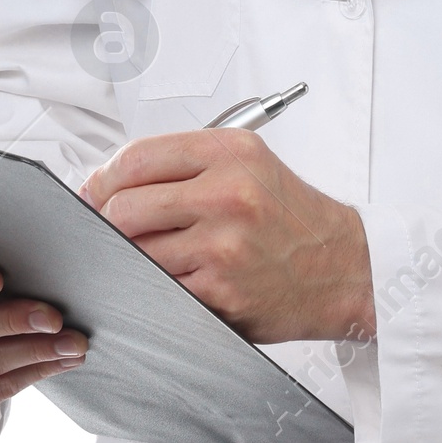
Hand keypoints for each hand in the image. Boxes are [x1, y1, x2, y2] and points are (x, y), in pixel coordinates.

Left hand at [80, 129, 375, 343]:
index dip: (104, 176)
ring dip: (131, 257)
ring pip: (136, 251)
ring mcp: (222, 245)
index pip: (138, 156)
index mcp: (232, 152)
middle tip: (108, 228)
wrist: (346, 266)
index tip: (96, 190)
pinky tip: (175, 280)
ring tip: (152, 255)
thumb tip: (114, 181)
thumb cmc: (294, 217)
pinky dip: (156, 286)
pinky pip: (159, 287)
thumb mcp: (251, 165)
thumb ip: (187, 165)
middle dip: (106, 221)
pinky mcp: (220, 290)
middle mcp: (228, 193)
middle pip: (124, 206)